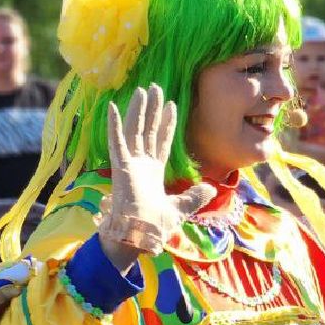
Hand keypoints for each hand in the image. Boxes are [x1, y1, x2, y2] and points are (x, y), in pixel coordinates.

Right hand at [100, 84, 216, 266]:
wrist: (140, 236)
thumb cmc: (155, 227)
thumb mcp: (180, 209)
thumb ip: (194, 197)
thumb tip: (211, 188)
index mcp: (153, 173)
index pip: (162, 142)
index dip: (167, 124)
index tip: (172, 105)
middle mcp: (141, 165)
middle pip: (148, 130)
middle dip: (153, 109)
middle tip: (155, 88)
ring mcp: (130, 164)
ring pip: (134, 130)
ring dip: (138, 110)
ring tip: (143, 90)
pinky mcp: (121, 166)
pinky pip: (117, 141)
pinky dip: (114, 124)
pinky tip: (112, 106)